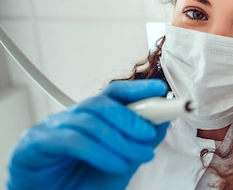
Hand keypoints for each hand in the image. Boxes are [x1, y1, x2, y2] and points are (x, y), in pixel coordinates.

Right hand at [7, 79, 168, 189]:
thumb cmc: (78, 186)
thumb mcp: (119, 164)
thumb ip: (137, 144)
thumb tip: (161, 123)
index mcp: (89, 119)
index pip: (113, 94)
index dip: (137, 89)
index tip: (160, 89)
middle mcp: (69, 118)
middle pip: (102, 103)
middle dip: (131, 118)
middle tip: (149, 135)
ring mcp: (50, 128)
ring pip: (90, 121)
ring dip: (121, 140)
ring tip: (140, 156)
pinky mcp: (34, 144)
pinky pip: (72, 141)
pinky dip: (100, 152)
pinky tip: (117, 165)